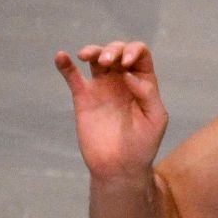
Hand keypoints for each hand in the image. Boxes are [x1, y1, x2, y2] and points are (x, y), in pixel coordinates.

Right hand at [54, 41, 169, 180]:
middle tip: (108, 63)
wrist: (119, 167)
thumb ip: (147, 94)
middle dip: (113, 50)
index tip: (127, 63)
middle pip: (117, 51)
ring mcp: (102, 88)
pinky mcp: (83, 98)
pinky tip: (61, 56)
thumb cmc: (143, 145)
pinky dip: (65, 64)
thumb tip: (128, 74)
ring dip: (92, 50)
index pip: (140, 55)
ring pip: (95, 57)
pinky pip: (72, 76)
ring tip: (87, 56)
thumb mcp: (155, 119)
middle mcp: (122, 81)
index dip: (134, 50)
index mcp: (143, 83)